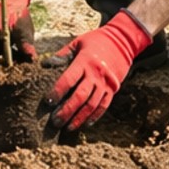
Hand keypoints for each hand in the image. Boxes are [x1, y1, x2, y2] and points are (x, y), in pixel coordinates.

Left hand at [48, 11, 151, 130]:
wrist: (122, 41)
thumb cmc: (95, 42)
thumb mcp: (77, 43)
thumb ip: (62, 55)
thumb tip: (45, 65)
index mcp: (85, 61)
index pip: (69, 79)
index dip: (58, 91)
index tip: (48, 101)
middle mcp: (96, 73)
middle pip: (80, 96)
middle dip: (67, 110)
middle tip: (55, 121)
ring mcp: (106, 82)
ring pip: (92, 104)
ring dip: (79, 117)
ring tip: (67, 127)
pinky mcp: (113, 88)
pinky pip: (104, 105)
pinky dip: (95, 116)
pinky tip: (85, 124)